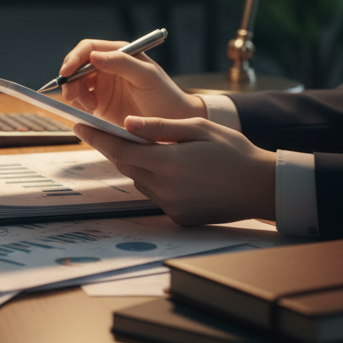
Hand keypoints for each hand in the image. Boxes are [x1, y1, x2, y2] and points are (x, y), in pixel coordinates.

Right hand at [58, 39, 206, 127]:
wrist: (173, 123)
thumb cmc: (165, 95)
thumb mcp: (147, 76)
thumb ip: (122, 62)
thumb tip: (93, 56)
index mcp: (118, 53)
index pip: (88, 49)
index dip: (74, 58)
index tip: (66, 72)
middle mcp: (107, 66)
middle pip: (77, 66)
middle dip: (70, 79)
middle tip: (70, 95)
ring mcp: (102, 85)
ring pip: (75, 84)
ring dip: (75, 94)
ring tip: (90, 106)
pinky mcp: (99, 103)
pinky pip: (79, 100)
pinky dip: (79, 105)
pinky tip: (92, 111)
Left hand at [73, 116, 276, 225]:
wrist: (262, 187)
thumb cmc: (233, 152)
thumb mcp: (197, 128)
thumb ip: (159, 127)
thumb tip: (126, 123)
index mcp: (166, 162)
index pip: (119, 149)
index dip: (96, 137)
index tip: (79, 126)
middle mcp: (164, 188)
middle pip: (126, 165)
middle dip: (117, 148)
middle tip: (110, 132)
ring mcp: (171, 206)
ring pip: (139, 180)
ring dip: (138, 165)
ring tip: (150, 149)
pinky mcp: (178, 218)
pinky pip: (155, 195)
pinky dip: (155, 181)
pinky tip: (171, 170)